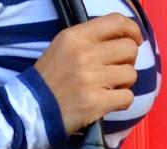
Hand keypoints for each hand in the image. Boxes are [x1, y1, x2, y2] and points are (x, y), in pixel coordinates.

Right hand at [33, 14, 143, 134]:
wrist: (32, 109)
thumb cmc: (50, 77)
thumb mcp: (63, 46)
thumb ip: (90, 38)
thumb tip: (125, 38)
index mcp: (76, 36)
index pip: (116, 22)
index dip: (132, 30)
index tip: (134, 40)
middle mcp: (84, 54)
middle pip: (129, 49)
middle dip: (128, 60)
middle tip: (116, 69)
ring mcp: (91, 79)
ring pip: (131, 74)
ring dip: (124, 83)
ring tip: (108, 87)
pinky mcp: (95, 102)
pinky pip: (128, 98)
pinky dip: (122, 101)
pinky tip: (108, 101)